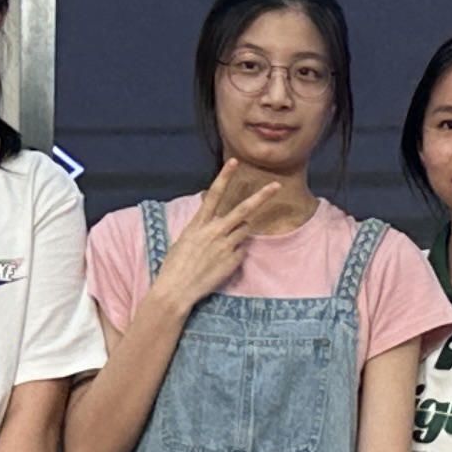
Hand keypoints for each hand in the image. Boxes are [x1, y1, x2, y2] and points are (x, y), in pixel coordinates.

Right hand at [153, 169, 309, 315]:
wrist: (176, 289)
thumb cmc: (175, 265)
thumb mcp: (184, 239)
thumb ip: (202, 228)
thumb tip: (216, 223)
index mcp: (198, 224)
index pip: (214, 194)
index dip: (224, 177)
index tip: (235, 162)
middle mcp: (214, 231)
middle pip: (243, 209)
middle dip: (261, 197)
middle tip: (276, 186)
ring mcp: (226, 245)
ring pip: (244, 229)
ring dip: (240, 231)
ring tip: (223, 244)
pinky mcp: (233, 260)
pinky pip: (241, 250)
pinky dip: (237, 252)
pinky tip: (223, 262)